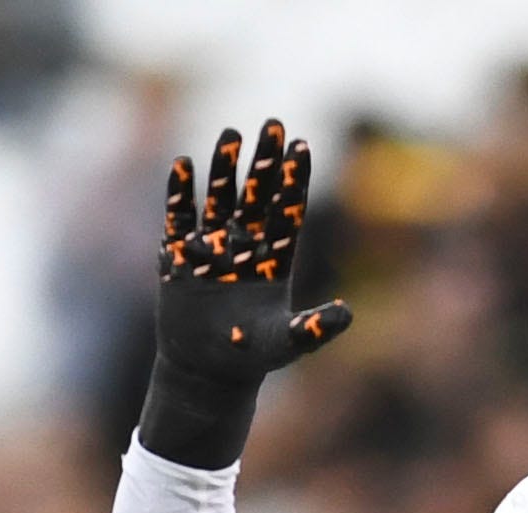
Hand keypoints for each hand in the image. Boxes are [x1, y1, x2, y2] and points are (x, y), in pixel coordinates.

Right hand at [142, 119, 349, 466]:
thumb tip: (348, 314)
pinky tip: (182, 165)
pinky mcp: (180, 255)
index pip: (288, 211)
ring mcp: (213, 247)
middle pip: (258, 195)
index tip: (302, 146)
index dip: (295, 180)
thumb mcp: (287, 344)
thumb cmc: (251, 357)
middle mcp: (246, 246)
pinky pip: (179, 217)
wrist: (207, 372)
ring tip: (230, 134)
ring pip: (221, 198)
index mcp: (275, 260)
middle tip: (273, 124)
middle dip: (265, 161)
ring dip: (224, 168)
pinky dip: (180, 193)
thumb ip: (314, 329)